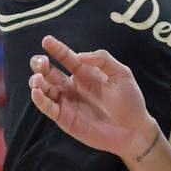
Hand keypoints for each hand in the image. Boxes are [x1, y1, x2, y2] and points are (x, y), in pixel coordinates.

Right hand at [29, 36, 157, 161]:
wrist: (134, 130)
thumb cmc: (130, 101)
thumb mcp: (122, 74)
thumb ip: (103, 60)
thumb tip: (79, 56)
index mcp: (85, 73)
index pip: (66, 57)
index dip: (56, 48)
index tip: (47, 40)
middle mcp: (72, 86)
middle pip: (49, 72)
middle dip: (40, 64)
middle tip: (41, 62)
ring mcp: (67, 102)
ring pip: (44, 88)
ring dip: (36, 81)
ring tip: (37, 79)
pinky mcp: (64, 118)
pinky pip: (48, 108)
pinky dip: (40, 100)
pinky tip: (37, 93)